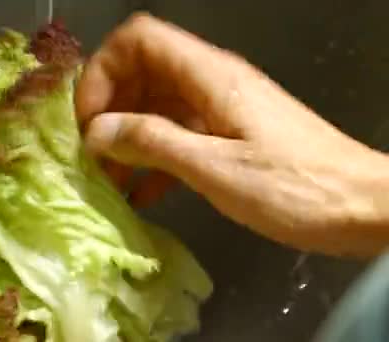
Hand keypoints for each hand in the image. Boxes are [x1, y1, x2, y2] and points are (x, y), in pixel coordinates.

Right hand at [76, 13, 388, 257]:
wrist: (363, 207)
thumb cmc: (297, 188)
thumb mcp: (216, 169)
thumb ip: (154, 144)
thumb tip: (99, 132)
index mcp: (209, 76)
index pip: (139, 39)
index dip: (104, 69)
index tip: (91, 119)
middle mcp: (211, 82)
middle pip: (142, 70)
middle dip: (109, 108)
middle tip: (94, 155)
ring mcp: (219, 108)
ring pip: (156, 104)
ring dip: (128, 137)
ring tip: (110, 180)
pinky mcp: (227, 135)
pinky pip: (177, 133)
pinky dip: (153, 157)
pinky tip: (142, 193)